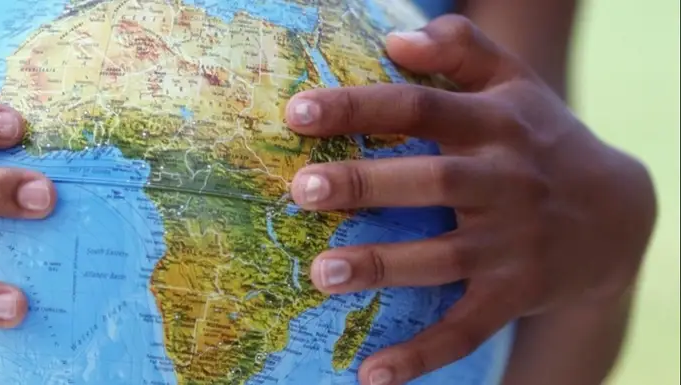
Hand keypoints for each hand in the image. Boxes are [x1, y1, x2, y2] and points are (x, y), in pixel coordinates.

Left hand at [284, 15, 656, 384]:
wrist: (620, 214)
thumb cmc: (543, 138)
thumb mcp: (514, 83)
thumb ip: (462, 49)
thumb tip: (396, 40)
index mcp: (495, 125)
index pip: (420, 107)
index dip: (361, 107)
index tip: (298, 112)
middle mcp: (506, 182)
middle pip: (433, 179)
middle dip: (367, 184)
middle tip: (302, 188)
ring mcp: (513, 243)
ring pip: (444, 257)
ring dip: (383, 266)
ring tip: (321, 273)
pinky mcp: (516, 294)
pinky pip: (467, 328)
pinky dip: (423, 354)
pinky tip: (372, 374)